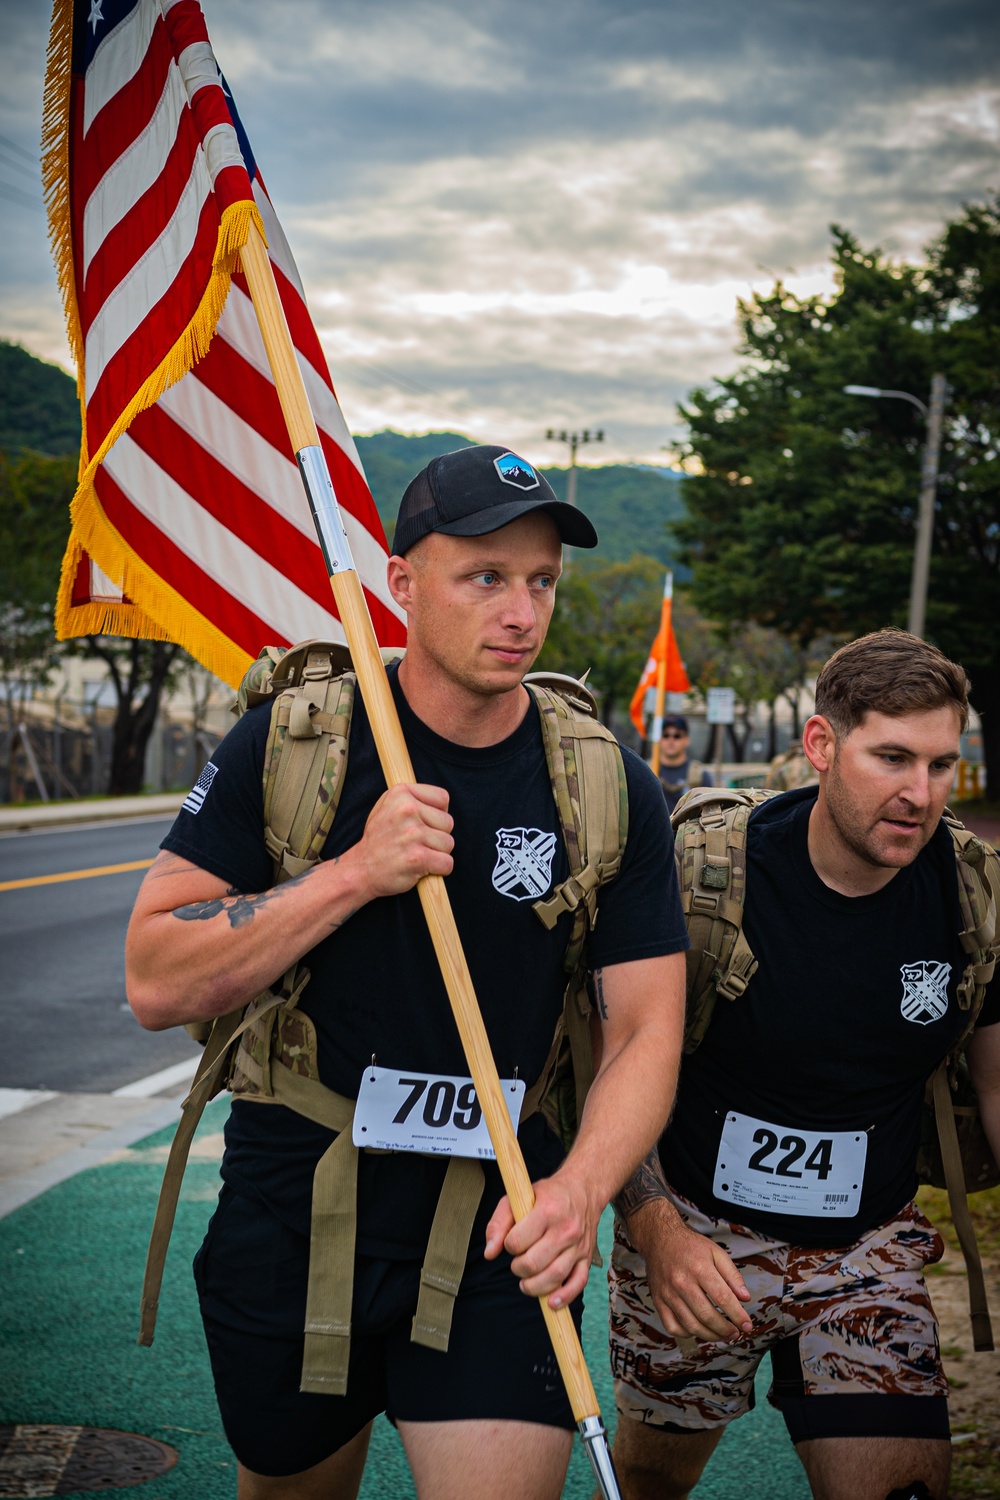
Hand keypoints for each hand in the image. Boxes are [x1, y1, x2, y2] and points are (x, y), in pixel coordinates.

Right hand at [350, 783, 453, 899]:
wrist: (360, 869)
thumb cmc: (378, 839)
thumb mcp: (386, 806)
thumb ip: (412, 798)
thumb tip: (442, 802)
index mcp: (400, 793)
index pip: (442, 798)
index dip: (438, 813)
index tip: (424, 823)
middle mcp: (407, 810)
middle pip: (448, 822)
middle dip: (438, 835)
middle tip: (417, 842)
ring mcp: (413, 834)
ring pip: (449, 843)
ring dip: (438, 853)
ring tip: (417, 854)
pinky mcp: (418, 857)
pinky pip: (447, 863)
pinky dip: (439, 869)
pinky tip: (422, 867)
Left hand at [484, 1171, 597, 1309]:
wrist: (583, 1190)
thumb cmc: (547, 1195)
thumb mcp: (518, 1197)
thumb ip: (499, 1223)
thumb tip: (490, 1253)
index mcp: (547, 1210)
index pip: (517, 1241)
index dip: (508, 1245)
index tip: (511, 1242)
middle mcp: (565, 1229)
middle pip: (534, 1263)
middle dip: (518, 1268)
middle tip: (517, 1263)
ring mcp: (578, 1245)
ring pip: (554, 1276)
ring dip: (534, 1286)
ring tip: (525, 1282)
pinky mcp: (587, 1257)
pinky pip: (578, 1283)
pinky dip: (564, 1297)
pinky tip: (551, 1302)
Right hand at [627, 1199, 752, 1342]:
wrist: (659, 1239)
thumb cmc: (689, 1246)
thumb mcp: (716, 1252)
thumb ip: (733, 1275)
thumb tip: (745, 1298)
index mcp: (699, 1268)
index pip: (723, 1298)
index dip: (737, 1315)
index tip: (747, 1325)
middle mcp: (682, 1282)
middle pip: (706, 1315)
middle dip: (725, 1330)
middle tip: (735, 1334)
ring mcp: (668, 1294)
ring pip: (691, 1325)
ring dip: (710, 1336)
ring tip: (721, 1335)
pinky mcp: (658, 1301)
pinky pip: (672, 1327)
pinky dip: (687, 1334)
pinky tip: (697, 1329)